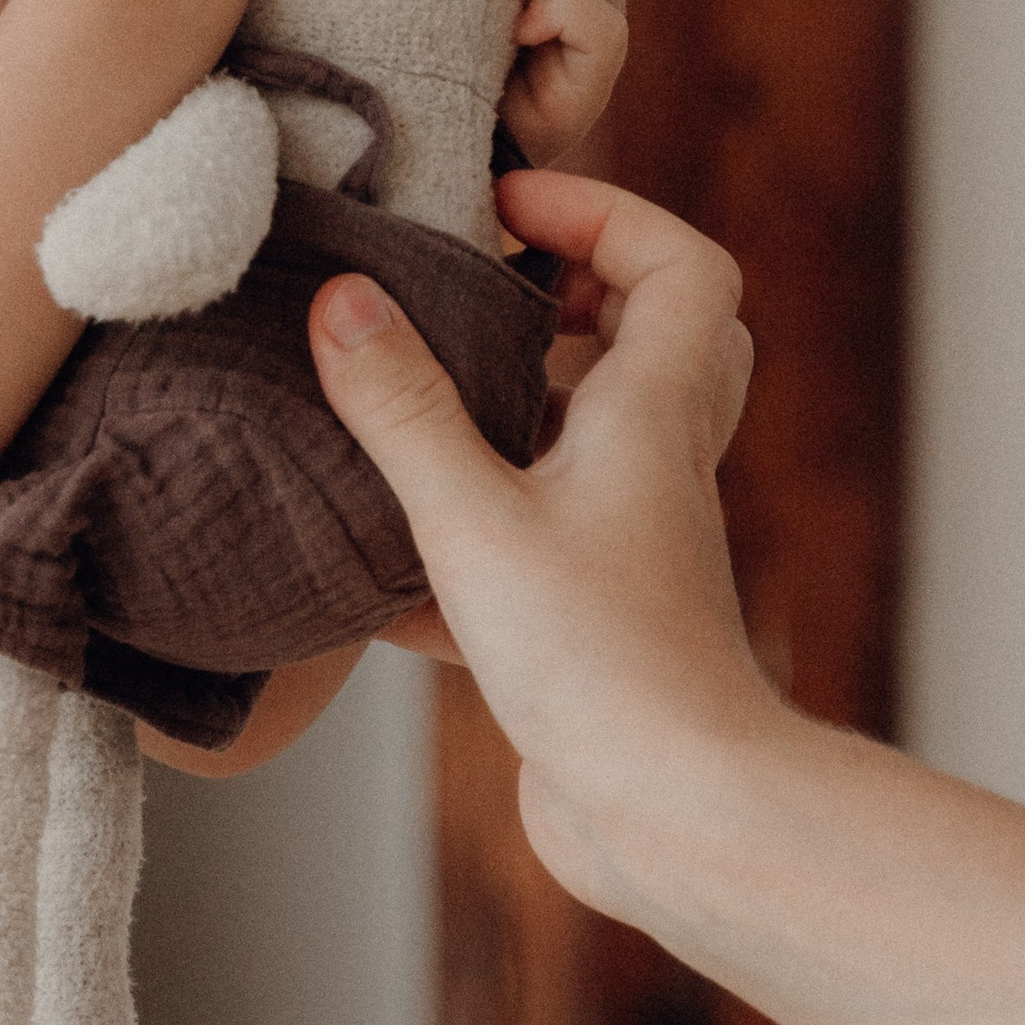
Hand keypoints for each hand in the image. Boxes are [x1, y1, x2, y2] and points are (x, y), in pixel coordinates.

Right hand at [305, 172, 768, 917]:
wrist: (676, 816)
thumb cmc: (602, 661)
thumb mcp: (476, 519)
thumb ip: (404, 410)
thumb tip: (344, 300)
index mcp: (652, 416)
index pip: (681, 266)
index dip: (604, 212)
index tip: (503, 209)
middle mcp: (654, 469)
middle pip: (656, 341)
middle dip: (570, 294)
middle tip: (474, 289)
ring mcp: (627, 546)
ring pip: (592, 440)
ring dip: (513, 404)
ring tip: (410, 396)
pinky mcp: (588, 620)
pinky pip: (535, 540)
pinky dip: (466, 528)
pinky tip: (376, 559)